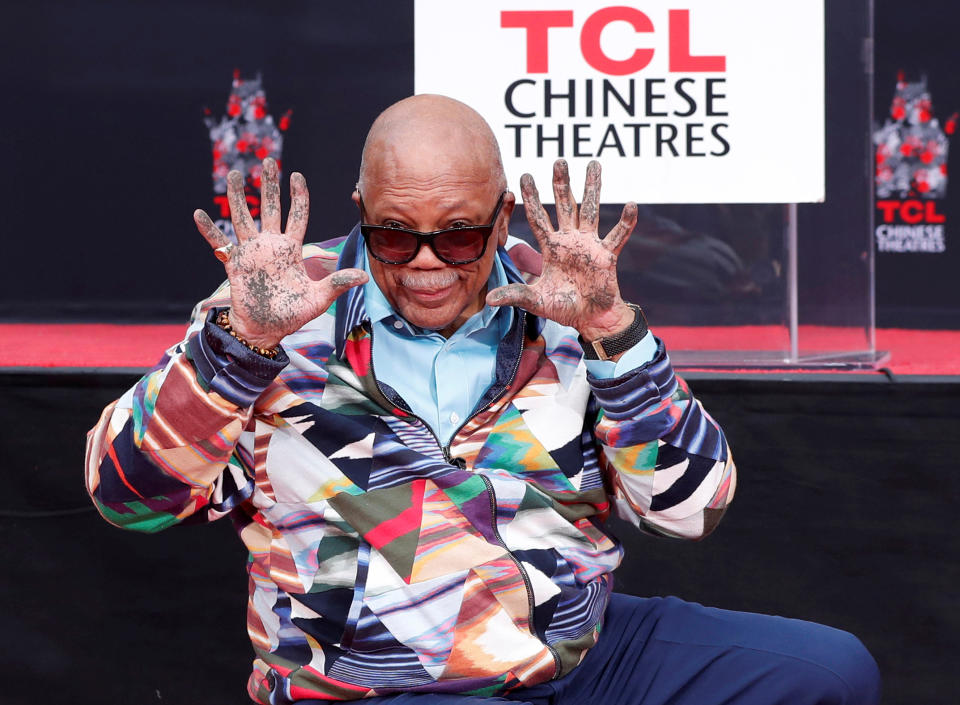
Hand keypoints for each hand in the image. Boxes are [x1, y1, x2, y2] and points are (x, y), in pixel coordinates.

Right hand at [193, 158, 367, 348]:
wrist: (267, 330)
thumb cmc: (294, 315)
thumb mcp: (320, 298)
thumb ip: (338, 283)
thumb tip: (366, 278)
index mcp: (291, 249)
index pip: (297, 215)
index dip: (298, 196)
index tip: (297, 175)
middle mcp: (271, 246)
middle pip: (270, 208)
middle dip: (269, 185)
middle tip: (268, 161)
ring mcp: (252, 253)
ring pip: (244, 218)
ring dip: (238, 196)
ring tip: (234, 173)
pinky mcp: (235, 263)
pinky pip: (219, 243)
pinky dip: (209, 229)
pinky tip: (199, 213)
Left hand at [486, 159, 637, 341]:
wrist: (590, 318)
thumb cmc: (563, 308)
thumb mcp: (536, 301)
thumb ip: (516, 295)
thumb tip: (491, 299)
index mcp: (552, 247)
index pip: (538, 218)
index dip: (531, 198)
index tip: (524, 176)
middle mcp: (570, 240)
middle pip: (566, 205)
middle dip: (562, 183)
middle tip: (559, 161)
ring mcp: (589, 244)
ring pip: (591, 210)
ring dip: (592, 188)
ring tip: (594, 164)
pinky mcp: (607, 255)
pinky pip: (617, 235)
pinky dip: (625, 222)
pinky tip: (631, 204)